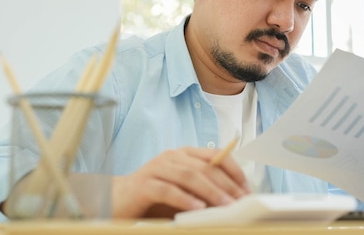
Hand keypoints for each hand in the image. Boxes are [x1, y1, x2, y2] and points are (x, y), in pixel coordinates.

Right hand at [111, 146, 250, 218]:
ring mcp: (156, 168)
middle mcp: (171, 157)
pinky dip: (184, 199)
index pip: (215, 155)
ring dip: (211, 192)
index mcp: (184, 154)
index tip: (246, 188)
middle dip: (226, 185)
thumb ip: (203, 191)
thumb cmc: (154, 198)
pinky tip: (197, 208)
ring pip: (189, 176)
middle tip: (240, 201)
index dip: (233, 170)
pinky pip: (167, 190)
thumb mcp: (183, 192)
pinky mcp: (143, 184)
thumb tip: (232, 201)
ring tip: (226, 206)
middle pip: (204, 167)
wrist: (116, 200)